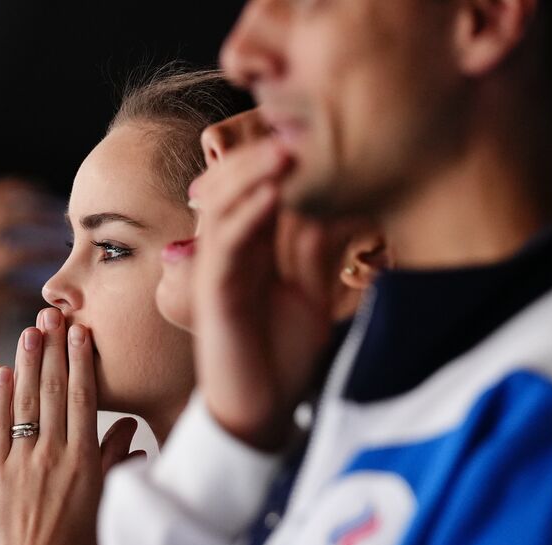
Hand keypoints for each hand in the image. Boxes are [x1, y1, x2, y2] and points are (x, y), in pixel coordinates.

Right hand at [0, 179, 65, 351]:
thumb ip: (4, 251)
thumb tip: (45, 231)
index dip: (16, 188)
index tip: (46, 193)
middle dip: (32, 209)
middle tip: (62, 216)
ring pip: (10, 250)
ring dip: (41, 250)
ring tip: (65, 252)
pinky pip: (15, 285)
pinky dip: (36, 285)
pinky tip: (55, 286)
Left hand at [0, 308, 140, 544]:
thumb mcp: (107, 505)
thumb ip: (117, 463)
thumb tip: (130, 427)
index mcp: (84, 463)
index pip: (83, 400)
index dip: (81, 362)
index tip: (82, 332)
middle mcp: (53, 457)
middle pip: (53, 392)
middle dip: (53, 350)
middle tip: (52, 316)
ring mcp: (21, 465)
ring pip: (24, 403)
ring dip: (26, 364)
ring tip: (29, 331)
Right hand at [186, 140, 338, 450]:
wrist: (261, 410)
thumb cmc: (282, 357)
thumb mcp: (310, 292)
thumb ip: (316, 250)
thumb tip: (340, 201)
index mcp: (252, 248)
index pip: (262, 190)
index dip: (283, 160)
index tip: (319, 128)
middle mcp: (229, 252)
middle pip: (237, 188)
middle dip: (264, 155)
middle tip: (298, 127)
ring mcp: (217, 271)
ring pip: (226, 208)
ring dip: (253, 175)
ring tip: (285, 150)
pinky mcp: (211, 294)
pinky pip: (224, 246)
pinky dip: (246, 217)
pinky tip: (270, 195)